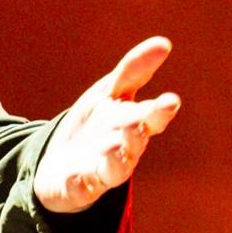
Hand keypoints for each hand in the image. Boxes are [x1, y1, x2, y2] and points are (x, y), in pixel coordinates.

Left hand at [34, 38, 181, 213]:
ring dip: (116, 160)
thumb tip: (164, 43)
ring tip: (113, 150)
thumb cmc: (95, 125)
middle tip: (139, 124)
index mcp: (132, 124)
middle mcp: (122, 149)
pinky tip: (78, 179)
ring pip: (115, 169)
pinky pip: (81, 189)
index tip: (170, 101)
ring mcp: (101, 170)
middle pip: (133, 141)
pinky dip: (81, 185)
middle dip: (136, 133)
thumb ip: (134, 70)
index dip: (160, 110)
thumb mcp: (111, 93)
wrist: (61, 163)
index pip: (151, 116)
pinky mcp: (77, 187)